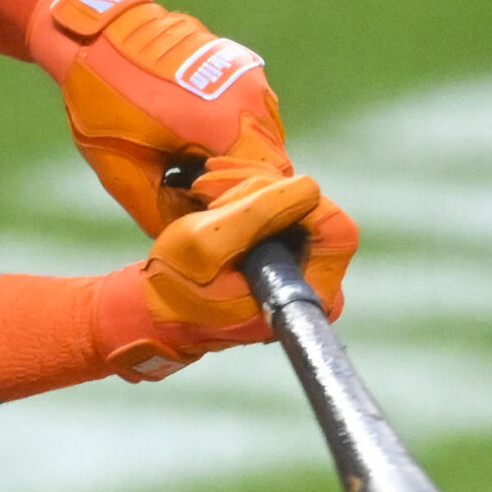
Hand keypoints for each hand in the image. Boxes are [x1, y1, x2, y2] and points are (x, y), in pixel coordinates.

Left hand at [27, 0, 291, 233]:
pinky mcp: (240, 65)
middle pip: (269, 165)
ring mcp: (249, 75)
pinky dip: (231, 134)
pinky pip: (251, 114)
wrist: (92, 30)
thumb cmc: (102, 97)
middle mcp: (250, 95)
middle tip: (198, 203)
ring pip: (263, 139)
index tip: (210, 222)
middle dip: (240, 190)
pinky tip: (192, 138)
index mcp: (226, 121)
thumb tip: (195, 241)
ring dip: (236, 160)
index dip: (242, 212)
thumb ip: (166, 214)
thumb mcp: (125, 172)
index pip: (265, 187)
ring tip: (190, 168)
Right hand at [94, 171, 359, 381]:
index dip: (290, 199)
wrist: (158, 306)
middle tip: (208, 188)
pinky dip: (245, 190)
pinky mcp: (284, 246)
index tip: (237, 199)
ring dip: (246, 185)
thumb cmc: (177, 284)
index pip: (333, 226)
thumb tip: (310, 188)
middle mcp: (315, 278)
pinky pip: (278, 202)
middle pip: (313, 205)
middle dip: (258, 187)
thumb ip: (260, 213)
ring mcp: (301, 261)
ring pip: (293, 197)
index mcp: (307, 292)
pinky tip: (209, 190)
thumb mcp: (207, 242)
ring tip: (202, 189)